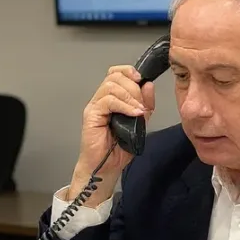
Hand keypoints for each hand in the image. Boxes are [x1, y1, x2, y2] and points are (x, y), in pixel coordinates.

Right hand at [69, 65, 155, 203]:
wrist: (105, 167)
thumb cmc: (119, 148)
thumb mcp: (140, 123)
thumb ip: (145, 105)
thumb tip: (148, 85)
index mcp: (111, 98)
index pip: (116, 73)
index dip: (129, 71)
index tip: (142, 79)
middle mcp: (101, 99)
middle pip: (114, 76)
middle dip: (133, 86)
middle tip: (142, 103)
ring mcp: (94, 106)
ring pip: (111, 86)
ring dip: (130, 96)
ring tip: (139, 111)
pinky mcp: (91, 115)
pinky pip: (108, 101)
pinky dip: (124, 105)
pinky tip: (134, 114)